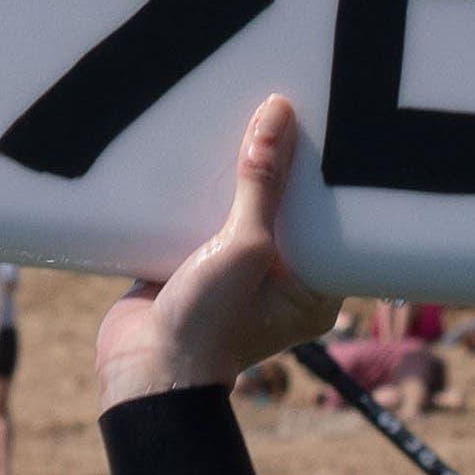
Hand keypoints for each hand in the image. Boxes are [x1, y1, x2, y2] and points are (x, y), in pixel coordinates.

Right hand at [97, 97, 336, 407]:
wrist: (142, 367)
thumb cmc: (209, 323)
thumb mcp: (245, 244)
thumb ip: (262, 181)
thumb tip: (277, 113)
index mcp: (316, 288)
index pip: (332, 219)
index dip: (326, 176)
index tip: (326, 125)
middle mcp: (283, 280)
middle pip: (286, 209)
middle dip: (280, 167)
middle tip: (284, 107)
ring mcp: (239, 273)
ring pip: (242, 209)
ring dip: (236, 175)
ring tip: (243, 116)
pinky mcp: (198, 265)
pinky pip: (205, 218)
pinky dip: (200, 191)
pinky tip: (197, 149)